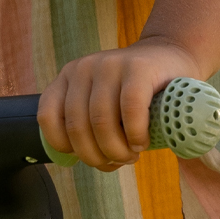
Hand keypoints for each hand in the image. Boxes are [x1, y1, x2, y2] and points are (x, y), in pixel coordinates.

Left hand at [38, 37, 200, 171]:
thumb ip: (86, 122)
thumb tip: (72, 161)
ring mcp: (110, 65)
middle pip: (77, 126)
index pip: (48, 116)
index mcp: (68, 77)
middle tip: (117, 161)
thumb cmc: (137, 93)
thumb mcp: (104, 101)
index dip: (65, 146)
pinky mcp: (138, 68)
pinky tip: (141, 142)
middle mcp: (84, 68)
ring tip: (131, 156)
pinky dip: (135, 135)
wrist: (171, 57)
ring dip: (117, 150)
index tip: (88, 155)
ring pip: (101, 122)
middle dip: (97, 156)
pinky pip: (130, 109)